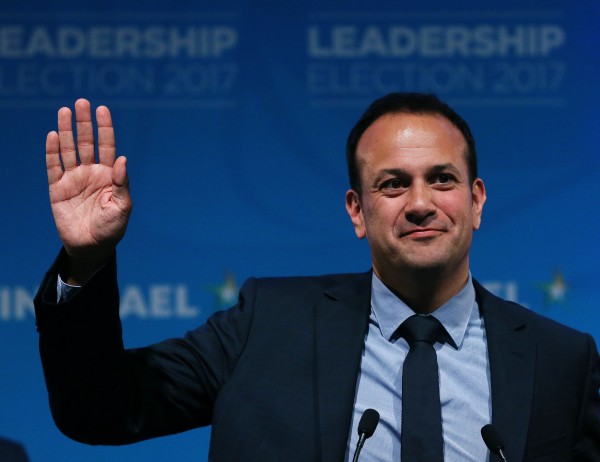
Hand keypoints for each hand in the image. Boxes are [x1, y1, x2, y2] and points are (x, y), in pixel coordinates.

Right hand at [46, 99, 131, 282]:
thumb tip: (123, 159)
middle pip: (86, 143)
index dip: (104, 128)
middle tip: (82, 102)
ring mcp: (73, 179)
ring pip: (68, 150)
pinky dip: (52, 152)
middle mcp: (91, 173)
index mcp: (109, 175)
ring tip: (65, 111)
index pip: (107, 146)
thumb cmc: (112, 229)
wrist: (91, 248)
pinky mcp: (57, 189)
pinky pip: (53, 167)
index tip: (103, 109)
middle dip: (84, 123)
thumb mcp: (122, 207)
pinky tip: (53, 135)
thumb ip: (123, 184)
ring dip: (66, 131)